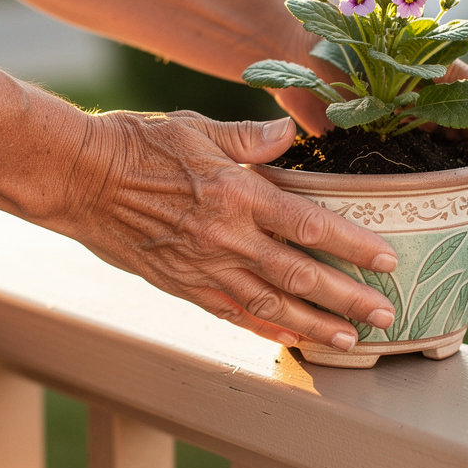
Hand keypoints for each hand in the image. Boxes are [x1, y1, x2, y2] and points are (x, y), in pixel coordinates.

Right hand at [62, 111, 397, 350]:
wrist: (80, 179)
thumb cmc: (140, 144)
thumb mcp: (199, 127)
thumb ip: (249, 137)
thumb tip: (290, 133)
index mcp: (238, 194)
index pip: (311, 224)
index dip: (354, 246)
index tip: (387, 261)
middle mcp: (227, 238)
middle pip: (300, 276)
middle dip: (348, 298)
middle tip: (386, 315)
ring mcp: (205, 268)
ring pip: (272, 306)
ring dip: (316, 325)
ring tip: (351, 339)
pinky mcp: (184, 286)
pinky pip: (232, 315)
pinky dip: (266, 331)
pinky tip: (293, 340)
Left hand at [275, 60, 467, 245]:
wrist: (303, 54)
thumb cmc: (362, 43)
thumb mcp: (416, 55)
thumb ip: (457, 74)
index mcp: (450, 99)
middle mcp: (434, 128)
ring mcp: (408, 151)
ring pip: (450, 188)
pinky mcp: (378, 168)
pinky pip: (409, 196)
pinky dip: (429, 218)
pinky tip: (444, 239)